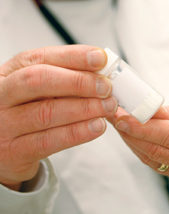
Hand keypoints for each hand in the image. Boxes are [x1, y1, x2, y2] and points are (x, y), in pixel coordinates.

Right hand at [0, 45, 117, 189]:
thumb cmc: (26, 111)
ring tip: (108, 106)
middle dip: (78, 82)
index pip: (41, 58)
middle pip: (39, 81)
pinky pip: (49, 141)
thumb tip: (100, 70)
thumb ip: (63, 78)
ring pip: (47, 112)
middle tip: (106, 87)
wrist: (3, 148)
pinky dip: (77, 133)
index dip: (73, 56)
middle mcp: (2, 95)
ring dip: (84, 108)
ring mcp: (5, 124)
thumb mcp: (36, 90)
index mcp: (10, 73)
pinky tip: (97, 126)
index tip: (100, 58)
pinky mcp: (14, 151)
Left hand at [111, 96, 168, 180]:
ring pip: (154, 159)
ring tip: (119, 124)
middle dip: (132, 134)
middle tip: (114, 117)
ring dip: (133, 142)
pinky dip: (141, 150)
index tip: (122, 118)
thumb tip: (140, 111)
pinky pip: (157, 164)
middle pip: (159, 150)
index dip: (144, 129)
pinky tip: (131, 136)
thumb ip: (168, 112)